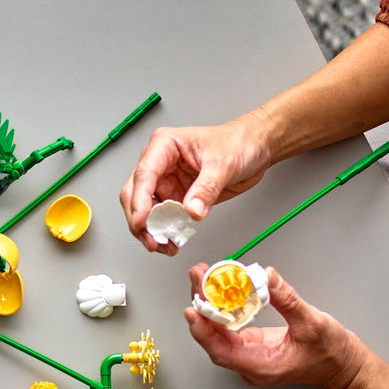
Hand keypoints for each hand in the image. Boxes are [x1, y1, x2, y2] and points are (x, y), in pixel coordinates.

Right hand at [120, 113, 273, 254]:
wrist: (254, 149)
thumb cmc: (237, 143)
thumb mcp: (222, 165)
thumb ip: (205, 189)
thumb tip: (191, 211)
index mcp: (165, 145)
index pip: (144, 174)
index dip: (139, 200)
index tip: (142, 221)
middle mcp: (160, 163)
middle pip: (135, 194)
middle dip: (140, 220)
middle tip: (152, 239)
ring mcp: (166, 181)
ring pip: (145, 209)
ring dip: (150, 230)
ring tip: (163, 245)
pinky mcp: (175, 196)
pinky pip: (162, 218)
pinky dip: (163, 231)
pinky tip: (171, 241)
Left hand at [183, 264, 365, 388]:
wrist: (344, 366)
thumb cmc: (331, 352)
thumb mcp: (312, 322)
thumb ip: (287, 300)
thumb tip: (266, 276)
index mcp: (261, 366)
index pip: (221, 352)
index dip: (203, 331)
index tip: (192, 309)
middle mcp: (249, 363)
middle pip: (215, 337)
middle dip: (203, 307)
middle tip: (198, 276)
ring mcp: (249, 354)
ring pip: (220, 330)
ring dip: (211, 304)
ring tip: (204, 276)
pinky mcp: (252, 344)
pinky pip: (231, 326)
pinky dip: (224, 307)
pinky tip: (219, 288)